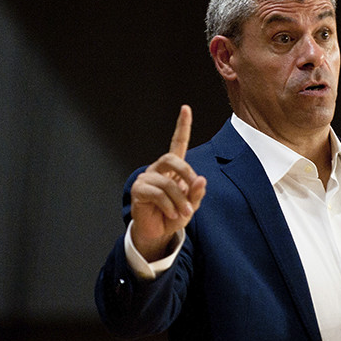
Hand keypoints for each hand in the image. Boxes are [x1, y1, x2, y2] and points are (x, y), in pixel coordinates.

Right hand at [130, 105, 206, 260]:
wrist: (158, 233)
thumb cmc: (175, 215)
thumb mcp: (191, 205)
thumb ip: (196, 193)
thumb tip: (201, 180)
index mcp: (173, 169)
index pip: (178, 143)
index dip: (182, 126)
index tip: (185, 108)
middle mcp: (158, 169)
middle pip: (171, 158)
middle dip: (186, 173)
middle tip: (195, 188)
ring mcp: (147, 178)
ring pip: (167, 183)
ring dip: (179, 200)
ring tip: (183, 213)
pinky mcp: (138, 190)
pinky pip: (157, 194)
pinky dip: (169, 206)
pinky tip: (171, 214)